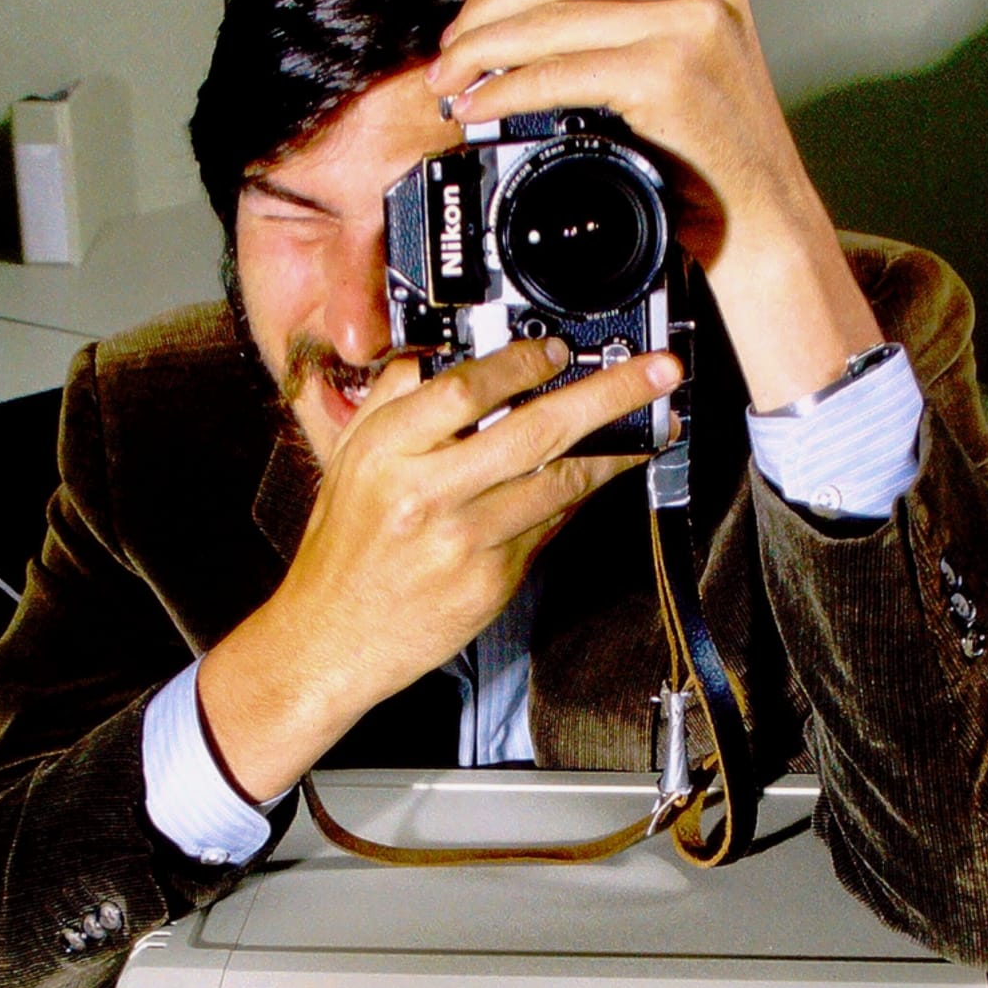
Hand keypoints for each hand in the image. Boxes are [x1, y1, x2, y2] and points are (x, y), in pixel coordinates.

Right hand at [198, 335, 679, 798]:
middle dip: (609, 395)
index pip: (468, 387)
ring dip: (614, 451)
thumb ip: (394, 401)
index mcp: (387, 450)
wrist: (331, 638)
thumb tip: (442, 354)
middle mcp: (427, 492)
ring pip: (559, 482)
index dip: (526, 363)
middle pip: (536, 430)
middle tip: (656, 372)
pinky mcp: (491, 582)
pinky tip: (600, 476)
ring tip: (653, 425)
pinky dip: (577, 498)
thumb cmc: (343, 549)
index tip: (562, 349)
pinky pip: (548, 527)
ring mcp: (464, 540)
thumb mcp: (349, 460)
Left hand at [426, 0, 880, 411]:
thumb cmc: (717, 155)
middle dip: (488, 13)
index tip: (477, 20)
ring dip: (486, 51)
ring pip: (553, 19)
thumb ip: (626, 16)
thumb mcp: (683, 56)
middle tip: (450, 54)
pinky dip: (510, 89)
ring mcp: (691, 21)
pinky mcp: (669, 72)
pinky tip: (484, 105)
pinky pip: (561, 72)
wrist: (761, 220)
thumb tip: (527, 16)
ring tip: (454, 81)